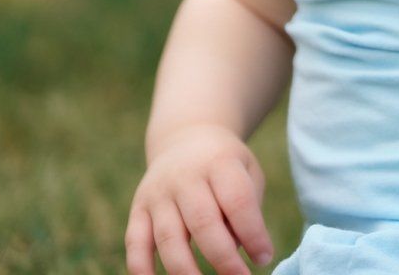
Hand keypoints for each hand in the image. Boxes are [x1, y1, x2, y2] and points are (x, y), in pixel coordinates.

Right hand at [126, 125, 272, 274]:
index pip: (237, 201)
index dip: (252, 233)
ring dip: (187, 270)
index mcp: (219, 163)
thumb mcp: (246, 172)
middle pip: (202, 222)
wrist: (186, 138)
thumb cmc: (226, 164)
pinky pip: (135, 242)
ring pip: (169, 237)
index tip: (263, 258)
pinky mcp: (138, 208)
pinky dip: (142, 268)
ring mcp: (158, 193)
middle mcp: (185, 177)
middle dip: (223, 258)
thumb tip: (237, 250)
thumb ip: (247, 208)